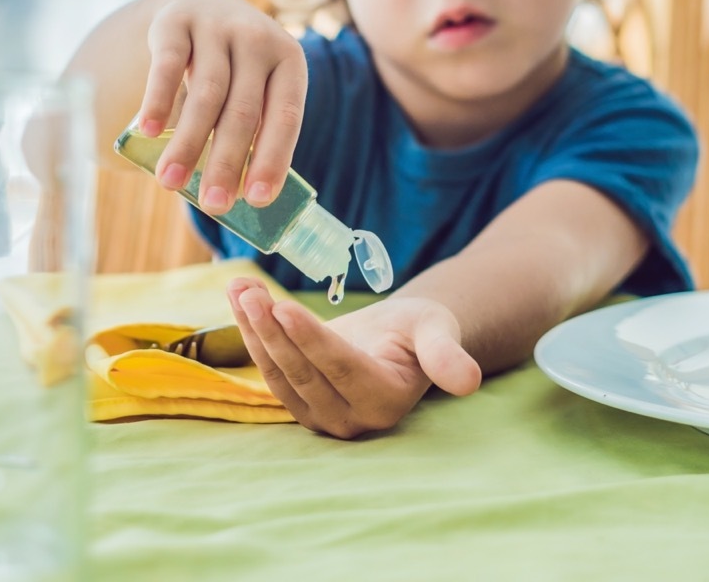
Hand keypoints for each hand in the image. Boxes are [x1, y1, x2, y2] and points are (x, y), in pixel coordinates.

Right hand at [139, 0, 307, 214]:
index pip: (285, 117)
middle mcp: (257, 39)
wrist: (198, 3)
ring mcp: (217, 27)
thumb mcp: (255, 88)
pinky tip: (149, 132)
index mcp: (289, 61)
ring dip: (189, 143)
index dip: (273, 159)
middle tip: (213, 205)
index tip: (258, 200)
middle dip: (227, 163)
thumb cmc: (233, 67)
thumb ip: (251, 131)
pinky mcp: (176, 22)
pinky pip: (168, 65)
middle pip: (243, 111)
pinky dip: (158, 100)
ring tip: (170, 182)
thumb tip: (237, 195)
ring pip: (206, 94)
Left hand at [227, 278, 481, 438]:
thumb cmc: (421, 329)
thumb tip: (469, 382)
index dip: (309, 339)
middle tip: (248, 292)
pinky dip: (252, 333)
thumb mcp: (436, 330)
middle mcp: (351, 419)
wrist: (401, 339)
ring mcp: (321, 416)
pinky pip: (271, 369)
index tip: (282, 306)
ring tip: (239, 289)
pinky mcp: (300, 404)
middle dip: (271, 331)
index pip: (340, 369)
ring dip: (253, 330)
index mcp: (386, 402)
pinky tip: (239, 298)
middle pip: (302, 372)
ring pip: (279, 373)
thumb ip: (446, 355)